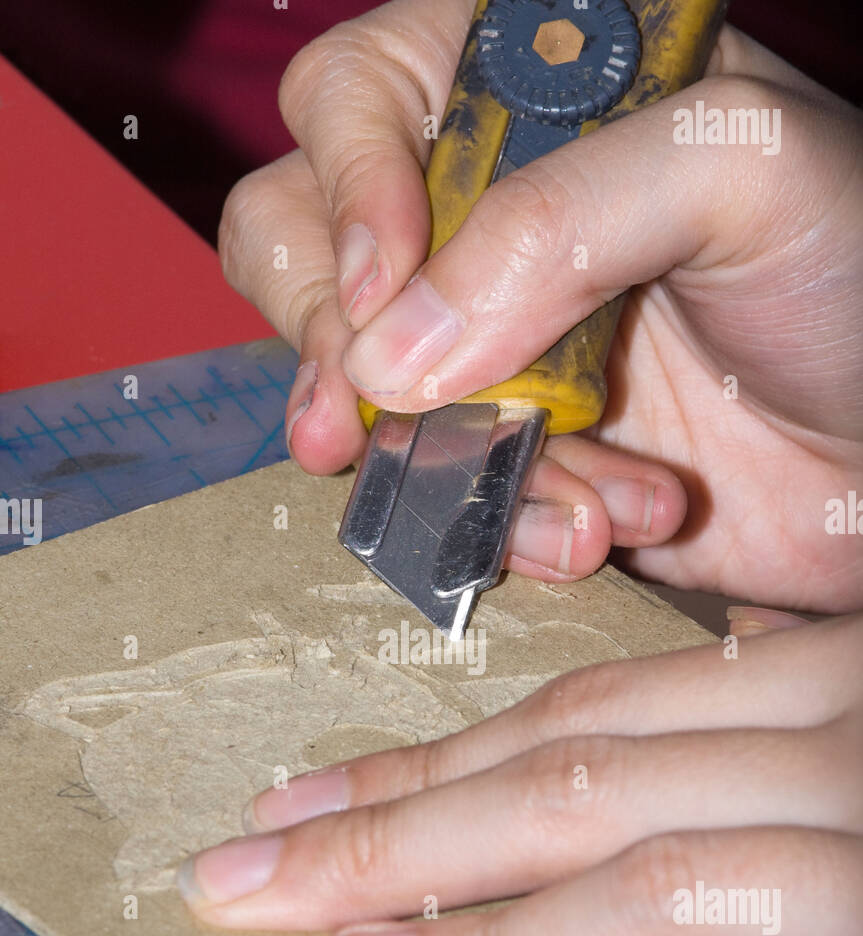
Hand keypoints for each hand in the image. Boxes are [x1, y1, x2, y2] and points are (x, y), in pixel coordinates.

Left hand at [179, 616, 862, 935]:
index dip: (424, 765)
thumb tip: (667, 716)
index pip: (591, 715)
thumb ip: (774, 713)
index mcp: (834, 678)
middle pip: (584, 787)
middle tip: (247, 886)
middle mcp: (850, 757)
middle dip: (392, 840)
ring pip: (667, 892)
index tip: (293, 808)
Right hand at [219, 3, 862, 608]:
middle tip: (370, 415)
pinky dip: (513, 527)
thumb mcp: (738, 177)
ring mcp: (494, 341)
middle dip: (335, 346)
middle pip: (306, 245)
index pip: (356, 96)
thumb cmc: (859, 275)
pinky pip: (439, 493)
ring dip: (454, 462)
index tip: (381, 291)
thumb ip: (557, 220)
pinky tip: (602, 526)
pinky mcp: (515, 451)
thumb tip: (384, 349)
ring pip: (363, 395)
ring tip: (583, 496)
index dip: (345, 188)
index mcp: (537, 94)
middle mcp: (493, 214)